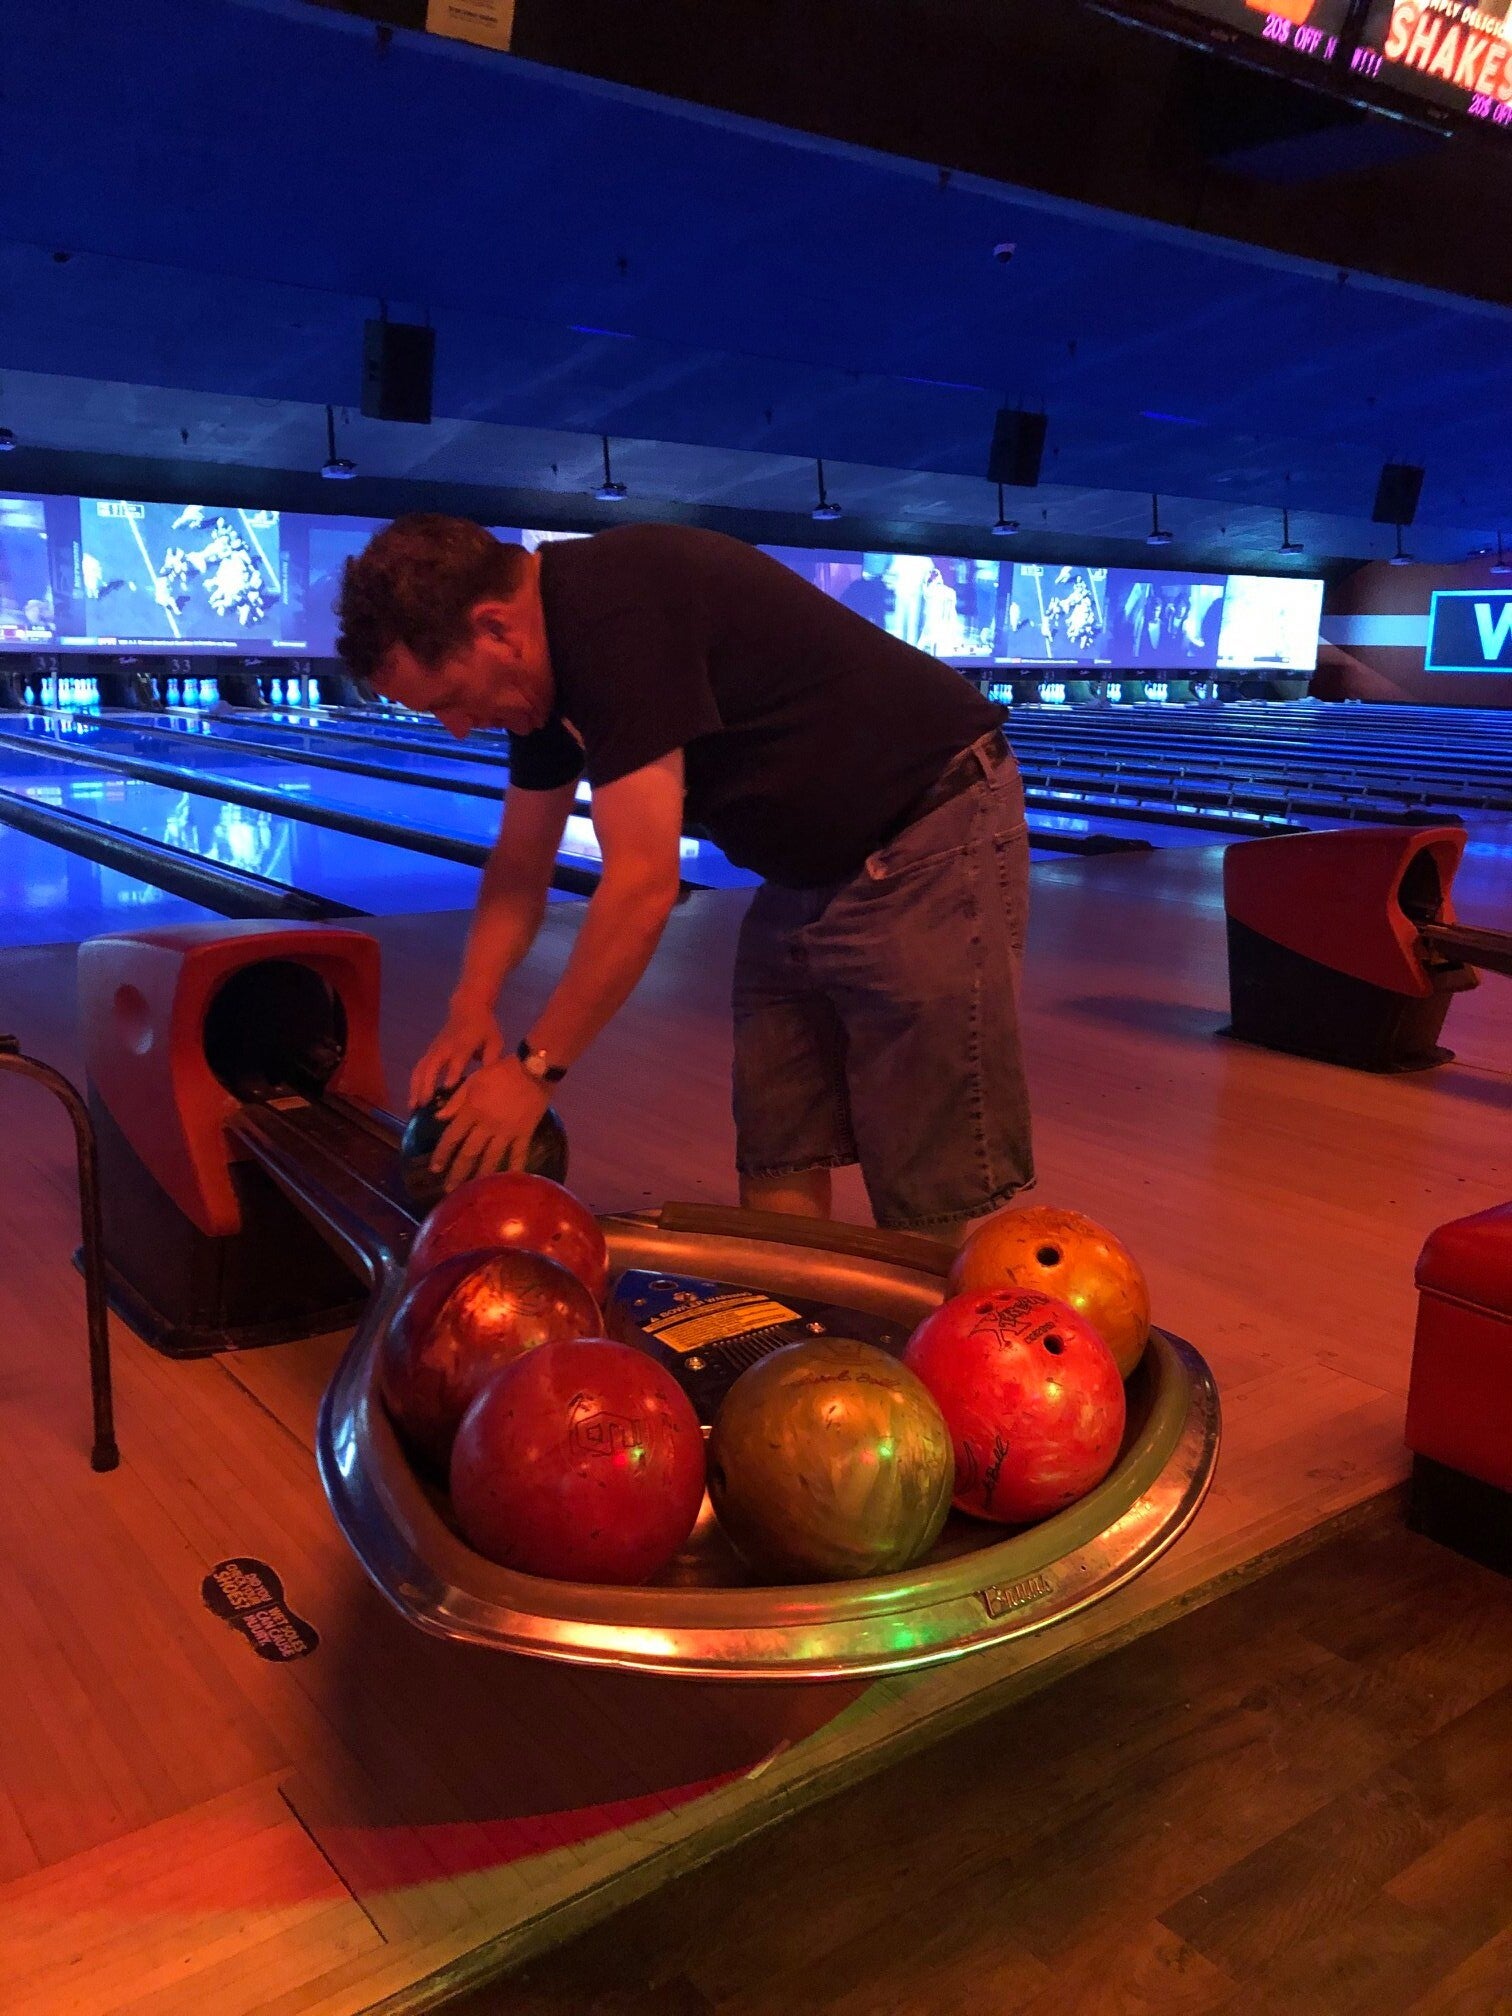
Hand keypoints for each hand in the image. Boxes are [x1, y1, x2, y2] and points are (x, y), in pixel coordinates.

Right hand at [409, 998, 505, 1108]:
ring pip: (421, 1068)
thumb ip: (491, 1058)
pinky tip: (413, 1098)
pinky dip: (414, 1083)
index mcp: (464, 1044)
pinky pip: (418, 1068)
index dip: (452, 1073)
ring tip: (413, 1106)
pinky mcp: (429, 1051)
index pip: (457, 1060)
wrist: (468, 1008)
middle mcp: (445, 1047)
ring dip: (415, 1087)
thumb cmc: (484, 1027)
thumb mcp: (494, 1040)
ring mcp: (435, 1049)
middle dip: (426, 1085)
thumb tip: (488, 1079)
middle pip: (432, 1066)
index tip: (448, 1088)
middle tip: (425, 1105)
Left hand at [433, 1060, 550, 1190]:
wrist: (533, 1069)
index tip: (434, 1168)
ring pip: (491, 1158)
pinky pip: (519, 1154)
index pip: (452, 1136)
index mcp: (472, 1110)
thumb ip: (456, 1101)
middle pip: (469, 1153)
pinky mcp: (524, 1133)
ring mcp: (507, 1131)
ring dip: (480, 1176)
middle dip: (457, 1172)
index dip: (442, 1154)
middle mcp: (487, 1125)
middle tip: (449, 1189)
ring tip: (474, 1191)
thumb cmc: (500, 1071)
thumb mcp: (473, 1080)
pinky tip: (510, 1181)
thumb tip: (439, 1118)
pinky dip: (515, 1168)